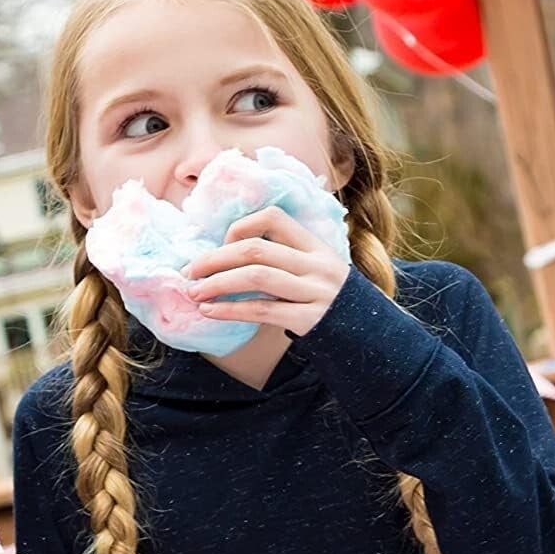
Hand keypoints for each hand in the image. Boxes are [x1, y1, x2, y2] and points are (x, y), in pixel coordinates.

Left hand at [185, 207, 349, 336]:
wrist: (364, 336)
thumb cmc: (325, 302)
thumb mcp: (312, 271)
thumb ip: (282, 259)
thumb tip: (225, 256)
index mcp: (314, 245)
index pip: (273, 217)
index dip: (240, 227)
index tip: (221, 245)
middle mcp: (316, 264)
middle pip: (255, 250)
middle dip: (215, 259)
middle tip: (190, 271)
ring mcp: (315, 291)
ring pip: (257, 277)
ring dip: (217, 283)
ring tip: (194, 292)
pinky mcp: (308, 319)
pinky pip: (261, 310)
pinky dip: (230, 309)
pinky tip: (209, 311)